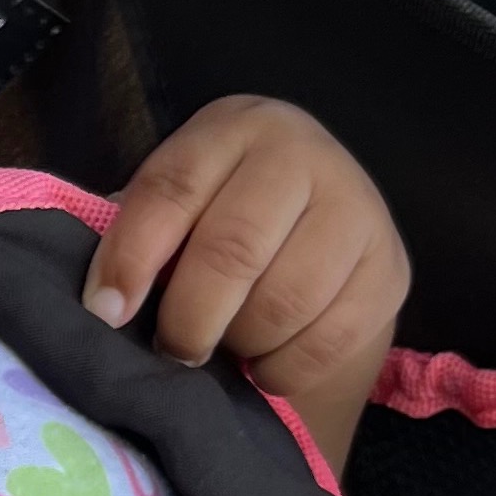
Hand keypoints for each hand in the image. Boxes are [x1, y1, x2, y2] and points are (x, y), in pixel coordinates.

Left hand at [81, 96, 408, 469]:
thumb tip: (104, 308)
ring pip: (285, 302)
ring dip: (241, 343)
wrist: (317, 228)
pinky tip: (265, 364)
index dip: (131, 258)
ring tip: (224, 347)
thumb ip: (138, 237)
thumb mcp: (177, 207)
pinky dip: (284, 368)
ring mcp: (358, 209)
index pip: (172, 189)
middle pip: (233, 250)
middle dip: (189, 317)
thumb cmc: (219, 218)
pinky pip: (329, 340)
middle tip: (172, 348)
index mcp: (234, 127)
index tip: (106, 313)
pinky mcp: (391, 270)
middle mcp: (303, 154)